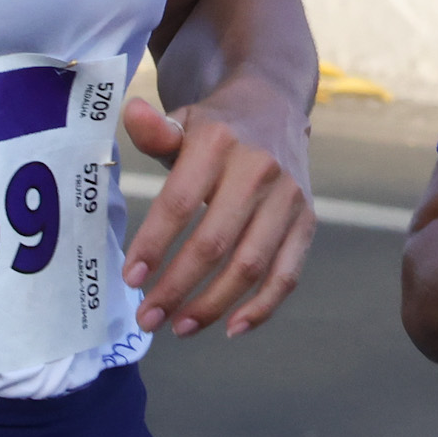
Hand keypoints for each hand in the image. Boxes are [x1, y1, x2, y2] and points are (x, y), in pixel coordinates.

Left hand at [120, 84, 316, 339]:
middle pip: (214, 242)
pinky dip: (262, 308)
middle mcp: (258, 170)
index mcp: (218, 143)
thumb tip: (131, 114)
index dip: (154, 244)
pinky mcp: (306, 221)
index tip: (131, 279)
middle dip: (177, 287)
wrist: (274, 108)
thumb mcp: (183, 121)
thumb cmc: (215, 128)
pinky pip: (287, 274)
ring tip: (179, 327)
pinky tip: (232, 328)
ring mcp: (287, 198)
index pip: (180, 202)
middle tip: (147, 317)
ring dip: (213, 305)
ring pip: (250, 265)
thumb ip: (155, 131)